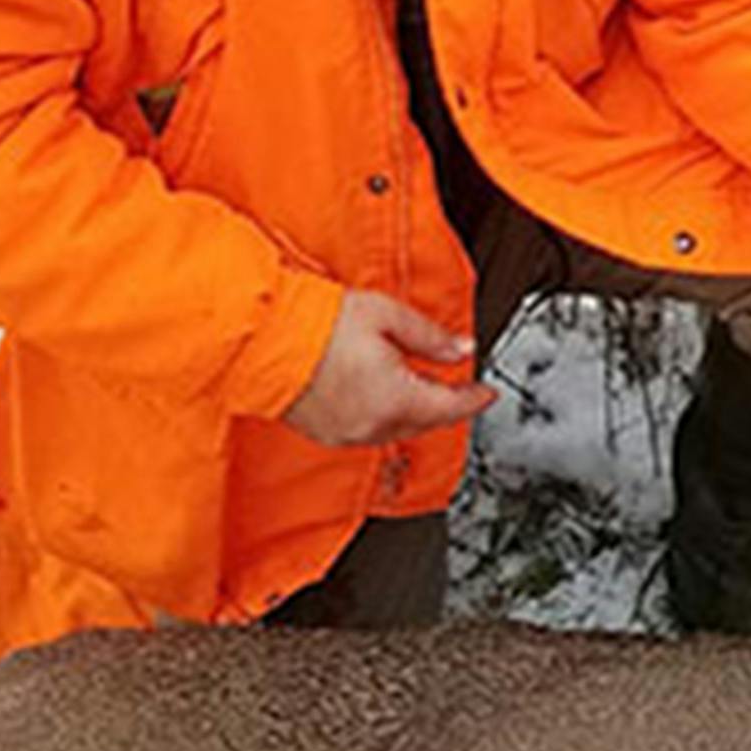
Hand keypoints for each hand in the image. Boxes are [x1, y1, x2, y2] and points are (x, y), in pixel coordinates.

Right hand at [282, 289, 495, 445]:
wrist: (264, 339)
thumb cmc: (317, 324)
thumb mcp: (387, 316)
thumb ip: (430, 336)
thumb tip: (461, 348)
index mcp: (395, 400)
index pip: (450, 407)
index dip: (474, 399)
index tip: (486, 392)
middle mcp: (372, 425)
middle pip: (425, 422)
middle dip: (445, 404)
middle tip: (457, 385)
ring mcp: (346, 434)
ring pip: (396, 429)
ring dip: (414, 412)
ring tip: (419, 386)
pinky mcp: (324, 433)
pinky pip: (368, 431)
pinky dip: (384, 416)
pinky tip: (382, 396)